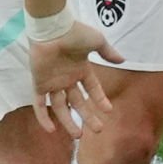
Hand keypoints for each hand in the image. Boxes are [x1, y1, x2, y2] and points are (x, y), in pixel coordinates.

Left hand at [30, 22, 123, 136]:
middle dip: (88, 116)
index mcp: (81, 69)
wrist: (53, 28)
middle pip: (78, 102)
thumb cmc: (75, 32)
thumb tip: (123, 60)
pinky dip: (44, 117)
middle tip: (97, 130)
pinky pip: (40, 104)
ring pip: (60, 107)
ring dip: (68, 121)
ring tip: (78, 135)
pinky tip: (51, 129)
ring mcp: (53, 82)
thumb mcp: (97, 41)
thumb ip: (108, 52)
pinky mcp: (40, 84)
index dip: (100, 100)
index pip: (92, 89)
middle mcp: (67, 78)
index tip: (108, 111)